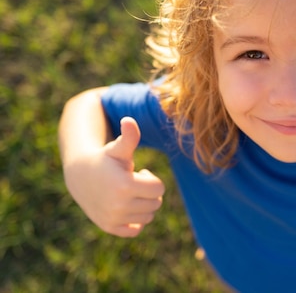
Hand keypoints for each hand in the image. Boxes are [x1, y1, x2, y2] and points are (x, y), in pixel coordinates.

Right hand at [64, 117, 164, 236]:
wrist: (80, 175)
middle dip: (149, 192)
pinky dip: (136, 222)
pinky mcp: (109, 227)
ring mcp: (114, 218)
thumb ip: (128, 137)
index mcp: (125, 186)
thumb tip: (129, 121)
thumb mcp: (118, 148)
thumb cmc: (105, 158)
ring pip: (148, 216)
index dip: (152, 179)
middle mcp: (119, 205)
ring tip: (129, 193)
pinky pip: (135, 231)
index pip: (159, 188)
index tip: (140, 172)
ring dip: (144, 205)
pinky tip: (128, 208)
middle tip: (135, 182)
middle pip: (156, 203)